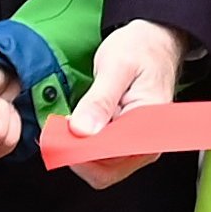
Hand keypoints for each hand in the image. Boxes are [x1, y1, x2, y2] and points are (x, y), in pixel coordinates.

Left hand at [57, 21, 187, 190]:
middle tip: (56, 131)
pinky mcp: (125, 141)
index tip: (57, 136)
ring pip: (100, 168)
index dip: (80, 151)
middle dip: (75, 154)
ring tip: (62, 126)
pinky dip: (81, 145)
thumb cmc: (143, 49)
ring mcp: (136, 146)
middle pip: (105, 171)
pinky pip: (100, 156)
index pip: (112, 156)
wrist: (155, 40)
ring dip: (76, 150)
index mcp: (151, 125)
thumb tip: (82, 130)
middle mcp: (147, 143)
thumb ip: (100, 100)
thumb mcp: (117, 66)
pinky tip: (71, 127)